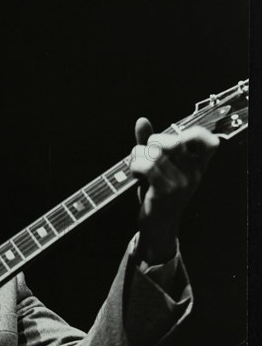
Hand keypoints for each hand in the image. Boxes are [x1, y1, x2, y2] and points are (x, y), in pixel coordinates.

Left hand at [129, 117, 218, 263]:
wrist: (158, 225)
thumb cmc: (158, 192)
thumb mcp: (159, 166)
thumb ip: (149, 142)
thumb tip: (141, 120)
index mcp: (198, 166)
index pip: (210, 142)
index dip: (192, 133)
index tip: (174, 140)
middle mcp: (194, 174)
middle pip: (173, 142)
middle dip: (152, 141)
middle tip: (145, 152)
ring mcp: (181, 184)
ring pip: (154, 153)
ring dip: (137, 155)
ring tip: (135, 164)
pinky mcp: (165, 193)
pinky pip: (147, 167)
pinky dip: (135, 165)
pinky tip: (134, 173)